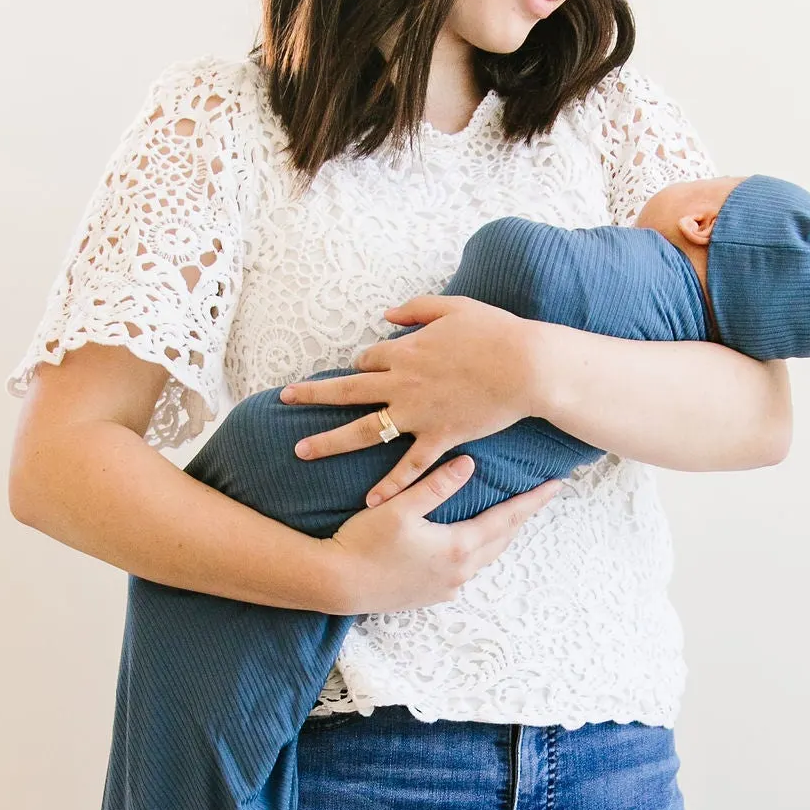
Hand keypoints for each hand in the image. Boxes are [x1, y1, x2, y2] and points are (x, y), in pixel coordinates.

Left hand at [279, 294, 546, 501]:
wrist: (525, 366)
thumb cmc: (496, 333)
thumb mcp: (454, 306)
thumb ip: (417, 309)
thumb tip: (387, 314)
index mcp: (405, 351)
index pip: (367, 359)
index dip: (362, 364)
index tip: (363, 369)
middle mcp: (402, 384)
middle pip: (346, 391)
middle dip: (312, 394)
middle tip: (284, 397)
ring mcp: (418, 414)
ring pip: (364, 430)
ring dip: (329, 442)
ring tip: (300, 450)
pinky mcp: (439, 437)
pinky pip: (408, 466)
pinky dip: (389, 485)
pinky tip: (369, 502)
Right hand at [323, 455, 566, 612]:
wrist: (336, 584)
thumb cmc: (364, 543)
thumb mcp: (400, 508)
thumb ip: (436, 485)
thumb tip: (469, 464)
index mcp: (458, 547)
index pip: (507, 519)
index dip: (532, 501)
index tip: (556, 486)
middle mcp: (459, 572)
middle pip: (501, 540)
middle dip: (521, 518)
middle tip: (539, 498)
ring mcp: (445, 588)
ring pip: (484, 558)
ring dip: (499, 536)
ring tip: (510, 519)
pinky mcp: (429, 596)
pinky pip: (464, 572)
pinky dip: (476, 554)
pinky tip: (470, 547)